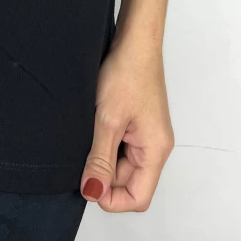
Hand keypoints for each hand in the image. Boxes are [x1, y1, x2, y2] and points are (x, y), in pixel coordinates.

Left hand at [80, 37, 174, 211]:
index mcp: (156, 151)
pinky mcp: (138, 125)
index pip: (138, 198)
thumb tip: (93, 193)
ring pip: (123, 166)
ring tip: (90, 135)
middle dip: (105, 176)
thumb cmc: (126, 75)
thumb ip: (100, 160)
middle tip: (84, 152)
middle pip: (130, 183)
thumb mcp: (107, 120)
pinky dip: (107, 145)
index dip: (112, 199)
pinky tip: (95, 129)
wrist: (134, 41)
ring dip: (104, 159)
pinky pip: (122, 149)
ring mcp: (147, 136)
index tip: (88, 182)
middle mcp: (156, 148)